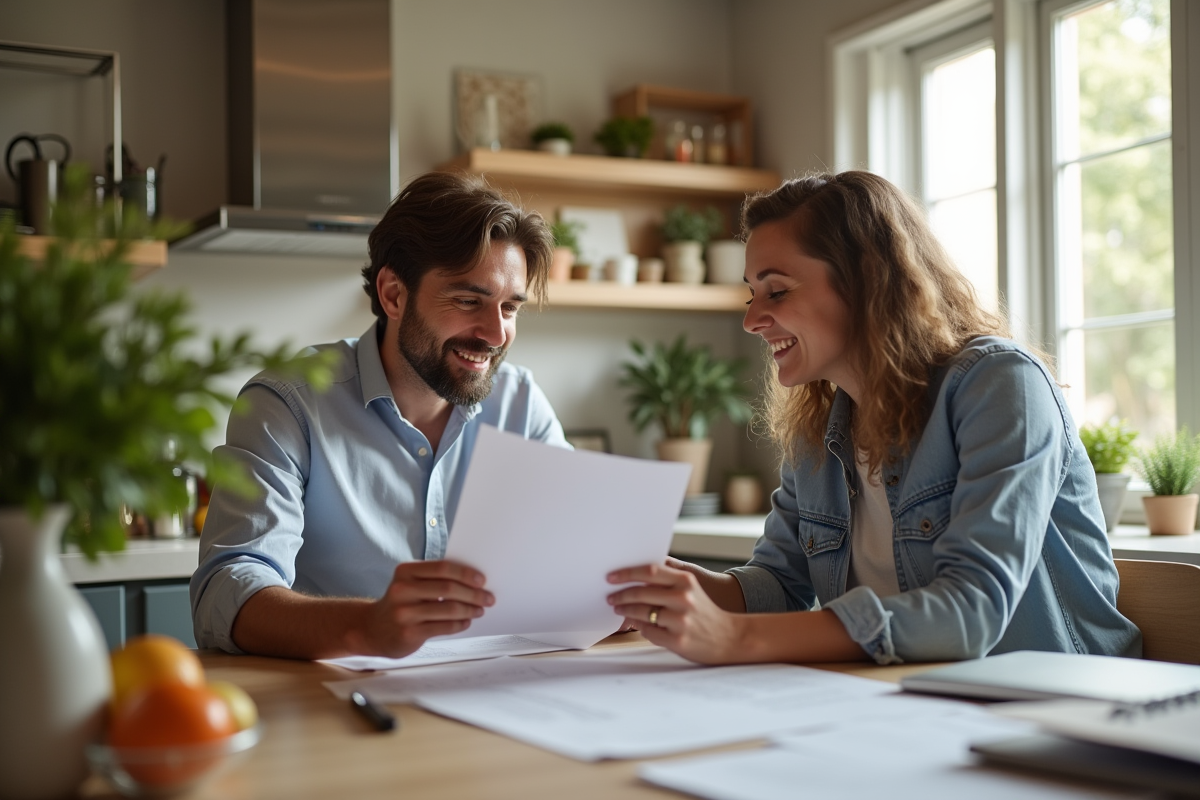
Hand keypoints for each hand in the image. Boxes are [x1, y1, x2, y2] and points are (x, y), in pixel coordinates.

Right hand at [348, 560, 493, 657]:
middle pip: (448, 588)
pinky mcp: (409, 633)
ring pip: (448, 609)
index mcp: (405, 571)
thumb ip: (434, 578)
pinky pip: (443, 627)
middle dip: (473, 593)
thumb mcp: (410, 584)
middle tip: (488, 598)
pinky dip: (459, 624)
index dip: (465, 573)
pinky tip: (466, 621)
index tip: (482, 580)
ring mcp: (404, 612)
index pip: (442, 568)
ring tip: (479, 610)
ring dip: (470, 609)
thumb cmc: (400, 603)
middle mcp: (402, 590)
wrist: (372, 630)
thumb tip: (472, 580)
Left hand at [606, 562, 744, 663]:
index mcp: (685, 581)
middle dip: (621, 595)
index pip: (650, 571)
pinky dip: (640, 627)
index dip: (627, 573)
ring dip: (626, 611)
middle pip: (641, 592)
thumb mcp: (691, 589)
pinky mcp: (677, 640)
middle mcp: (683, 598)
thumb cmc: (705, 612)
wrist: (730, 637)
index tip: (611, 577)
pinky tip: (638, 624)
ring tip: (619, 609)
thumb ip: (667, 581)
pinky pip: (648, 632)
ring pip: (642, 613)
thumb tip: (635, 578)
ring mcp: (680, 620)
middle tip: (611, 596)